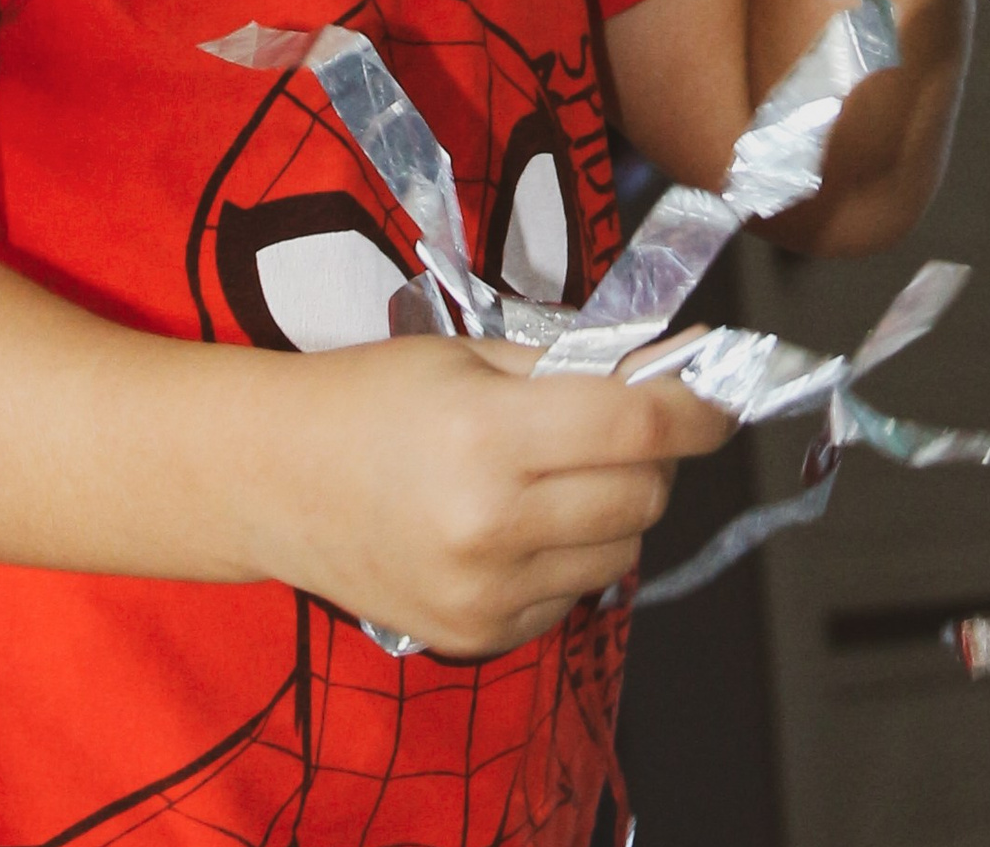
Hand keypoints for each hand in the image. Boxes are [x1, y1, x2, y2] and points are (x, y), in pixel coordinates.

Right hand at [247, 333, 731, 656]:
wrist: (272, 478)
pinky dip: (572, 554)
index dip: (697, 408)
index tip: (717, 397)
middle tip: (623, 424)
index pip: (639, 427)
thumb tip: (675, 368)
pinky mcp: (475, 634)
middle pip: (643, 494)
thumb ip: (575, 366)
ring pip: (622, 551)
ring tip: (562, 472)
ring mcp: (482, 592)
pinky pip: (573, 593)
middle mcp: (490, 525)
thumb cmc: (372, 397)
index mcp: (489, 436)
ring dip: (617, 507)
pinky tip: (522, 520)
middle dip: (654, 454)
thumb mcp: (472, 354)